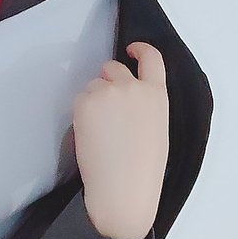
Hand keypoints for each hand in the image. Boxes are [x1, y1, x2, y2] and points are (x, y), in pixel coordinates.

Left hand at [72, 41, 168, 238]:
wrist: (123, 188)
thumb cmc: (143, 169)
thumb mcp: (157, 129)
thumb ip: (145, 104)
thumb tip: (128, 98)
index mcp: (157, 95)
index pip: (152, 58)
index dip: (140, 49)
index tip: (131, 50)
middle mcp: (133, 87)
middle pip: (113, 67)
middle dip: (107, 80)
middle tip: (106, 107)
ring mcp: (108, 92)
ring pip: (94, 85)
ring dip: (94, 100)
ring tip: (101, 131)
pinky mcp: (86, 102)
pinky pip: (80, 99)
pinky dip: (82, 113)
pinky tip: (91, 134)